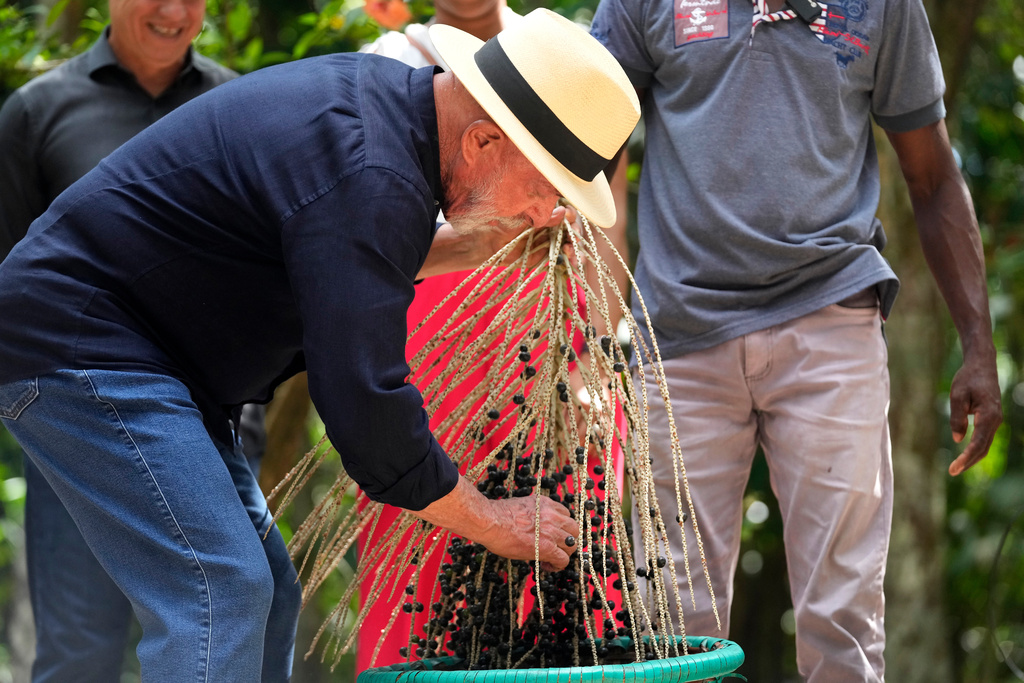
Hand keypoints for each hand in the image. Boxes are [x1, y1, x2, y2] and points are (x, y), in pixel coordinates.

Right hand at [414, 477, 577, 570]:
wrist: (490, 522)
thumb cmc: (497, 515)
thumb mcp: (521, 507)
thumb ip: (533, 513)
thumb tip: (533, 524)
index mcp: (545, 503)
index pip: (565, 514)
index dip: (561, 527)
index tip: (553, 535)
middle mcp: (552, 515)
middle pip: (573, 528)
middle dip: (567, 539)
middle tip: (557, 547)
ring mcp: (551, 531)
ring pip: (571, 544)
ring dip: (564, 552)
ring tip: (553, 559)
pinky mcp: (547, 547)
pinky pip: (563, 558)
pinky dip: (559, 565)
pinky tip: (548, 566)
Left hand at [493, 203, 579, 269]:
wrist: (488, 243)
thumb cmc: (502, 224)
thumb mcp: (522, 219)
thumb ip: (542, 218)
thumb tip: (562, 211)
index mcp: (546, 211)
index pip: (565, 211)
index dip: (570, 214)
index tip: (569, 217)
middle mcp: (551, 224)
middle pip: (572, 227)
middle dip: (575, 233)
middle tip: (572, 238)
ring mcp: (551, 239)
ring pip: (571, 242)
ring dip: (576, 248)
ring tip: (571, 252)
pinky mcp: (548, 254)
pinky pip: (564, 256)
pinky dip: (573, 259)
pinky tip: (576, 262)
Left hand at [947, 355, 1002, 475]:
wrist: (982, 366)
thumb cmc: (968, 378)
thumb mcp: (957, 395)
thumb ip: (957, 417)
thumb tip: (958, 439)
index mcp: (988, 415)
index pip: (977, 443)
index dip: (966, 458)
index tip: (954, 468)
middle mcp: (995, 420)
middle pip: (983, 448)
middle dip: (969, 462)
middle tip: (952, 472)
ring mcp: (995, 421)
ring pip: (985, 445)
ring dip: (972, 458)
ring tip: (957, 468)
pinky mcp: (991, 419)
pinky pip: (984, 438)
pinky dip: (975, 449)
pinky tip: (965, 456)